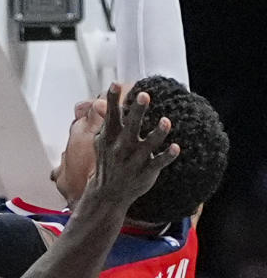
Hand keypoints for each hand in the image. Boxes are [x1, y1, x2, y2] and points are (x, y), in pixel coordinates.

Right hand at [90, 86, 178, 207]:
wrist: (108, 193)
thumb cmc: (107, 162)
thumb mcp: (101, 142)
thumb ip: (105, 122)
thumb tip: (100, 103)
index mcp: (110, 137)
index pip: (111, 115)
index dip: (112, 99)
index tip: (115, 84)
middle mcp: (122, 147)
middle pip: (131, 126)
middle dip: (137, 111)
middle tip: (144, 95)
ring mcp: (135, 159)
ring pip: (148, 144)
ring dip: (158, 133)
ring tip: (166, 121)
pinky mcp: (147, 171)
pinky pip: (158, 162)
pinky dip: (167, 155)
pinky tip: (176, 147)